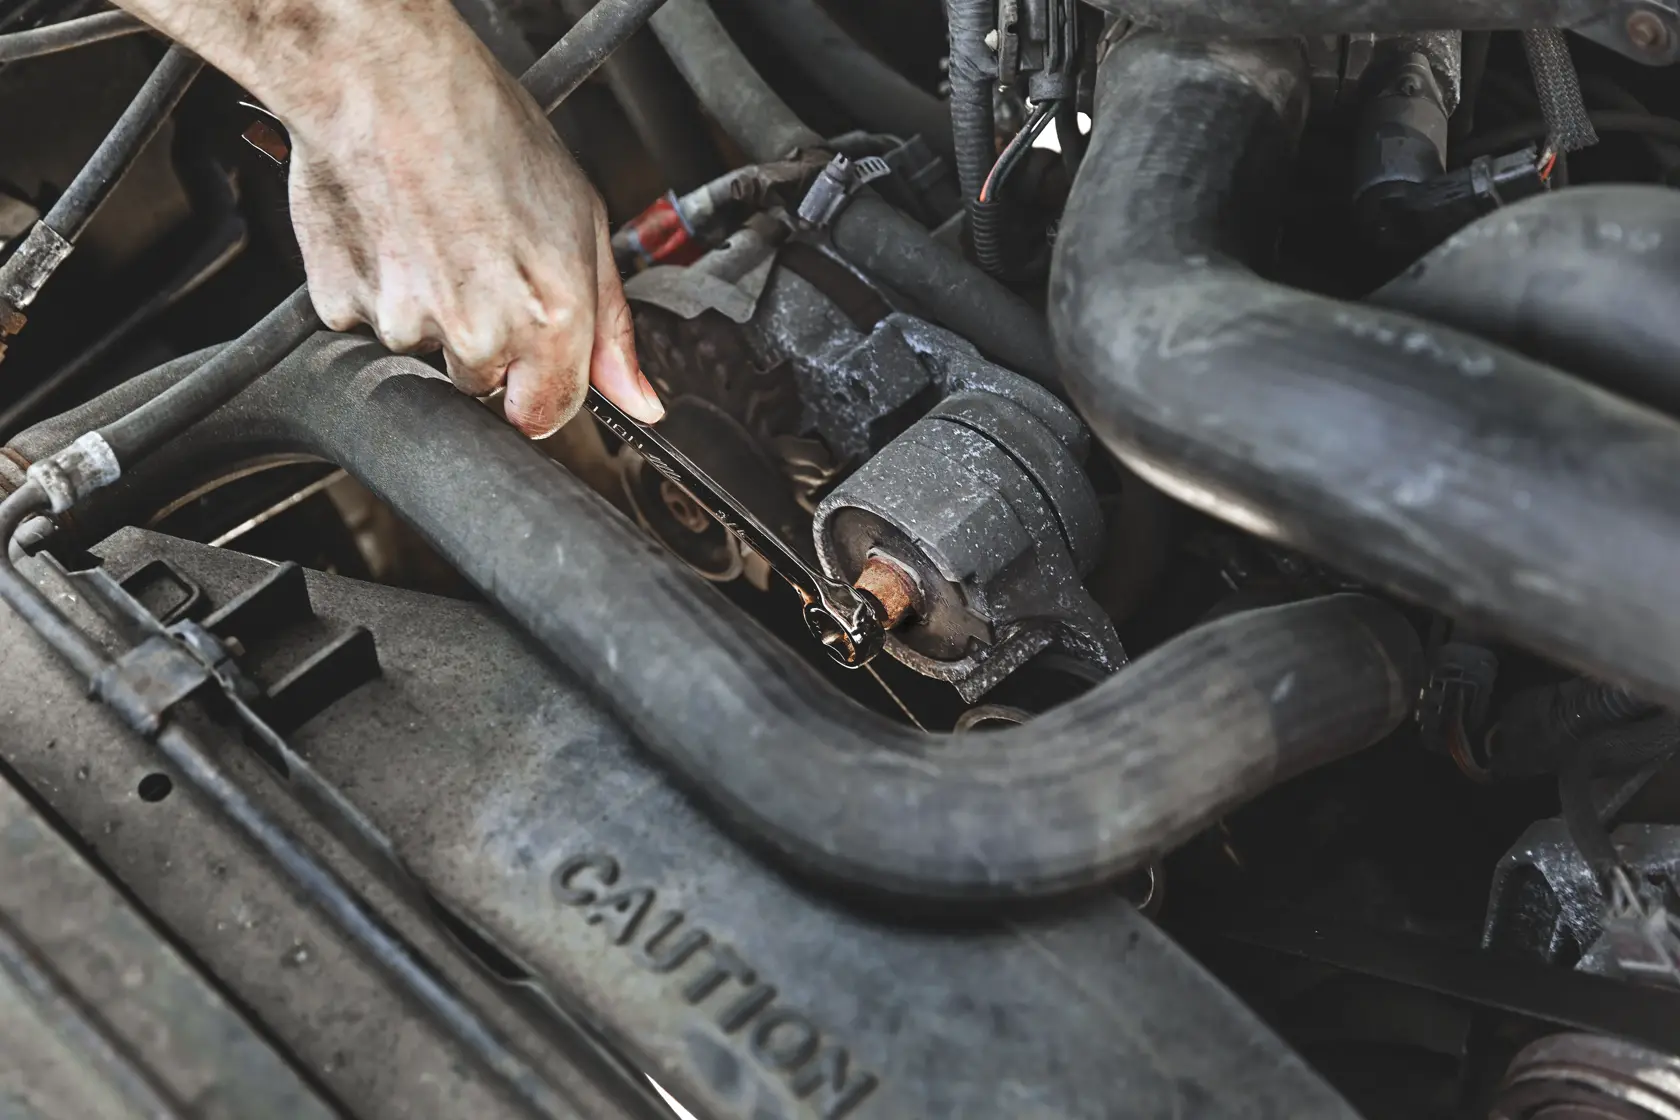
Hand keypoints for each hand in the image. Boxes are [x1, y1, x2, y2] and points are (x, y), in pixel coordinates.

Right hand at [284, 31, 663, 436]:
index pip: (544, 416)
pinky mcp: (342, 308)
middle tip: (478, 262)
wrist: (385, 81)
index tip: (530, 353)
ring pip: (423, 353)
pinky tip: (394, 235)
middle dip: (484, 343)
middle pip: (483, 386)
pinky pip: (365, 325)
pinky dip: (378, 291)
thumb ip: (612, 329)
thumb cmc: (485, 131)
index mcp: (550, 320)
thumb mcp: (585, 223)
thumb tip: (639, 403)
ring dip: (428, 312)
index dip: (539, 384)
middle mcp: (480, 334)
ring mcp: (406, 326)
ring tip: (434, 236)